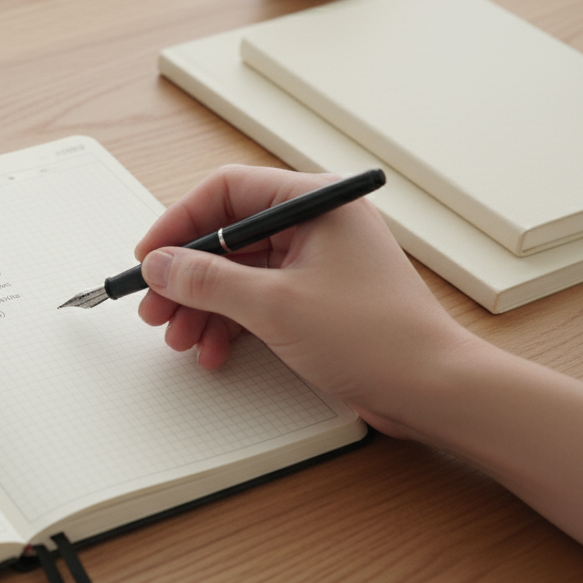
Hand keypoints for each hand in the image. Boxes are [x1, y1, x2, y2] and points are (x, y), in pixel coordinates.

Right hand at [134, 165, 469, 436]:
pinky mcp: (316, 299)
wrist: (432, 390)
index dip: (179, 222)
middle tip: (156, 306)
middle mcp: (316, 225)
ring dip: (202, 305)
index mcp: (316, 203)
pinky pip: (256, 299)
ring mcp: (316, 262)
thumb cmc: (379, 338)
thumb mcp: (275, 305)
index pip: (227, 192)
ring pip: (237, 272)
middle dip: (186, 275)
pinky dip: (229, 323)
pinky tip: (214, 350)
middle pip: (227, 235)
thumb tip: (162, 264)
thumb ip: (208, 280)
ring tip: (180, 338)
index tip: (150, 257)